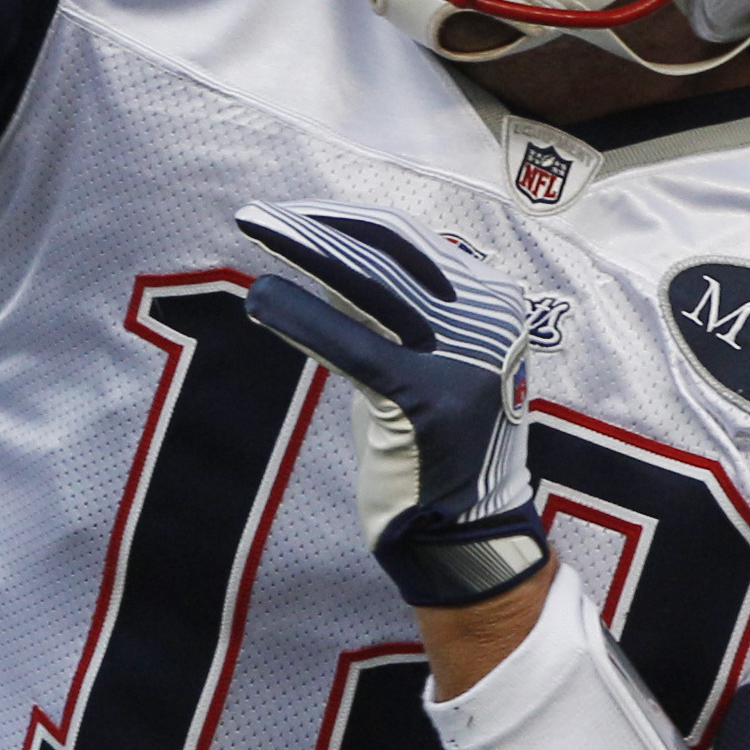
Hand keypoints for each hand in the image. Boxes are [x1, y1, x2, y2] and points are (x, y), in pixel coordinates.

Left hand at [234, 200, 547, 608]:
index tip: (291, 214)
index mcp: (495, 304)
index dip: (343, 220)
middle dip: (315, 227)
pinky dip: (301, 316)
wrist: (463, 535)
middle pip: (388, 253)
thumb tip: (321, 247)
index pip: (409, 241)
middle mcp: (488, 323)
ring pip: (369, 286)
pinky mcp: (425, 400)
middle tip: (256, 215)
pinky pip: (353, 345)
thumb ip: (384, 310)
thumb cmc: (432, 447)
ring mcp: (462, 360)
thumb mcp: (420, 362)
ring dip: (303, 251)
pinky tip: (261, 297)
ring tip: (254, 231)